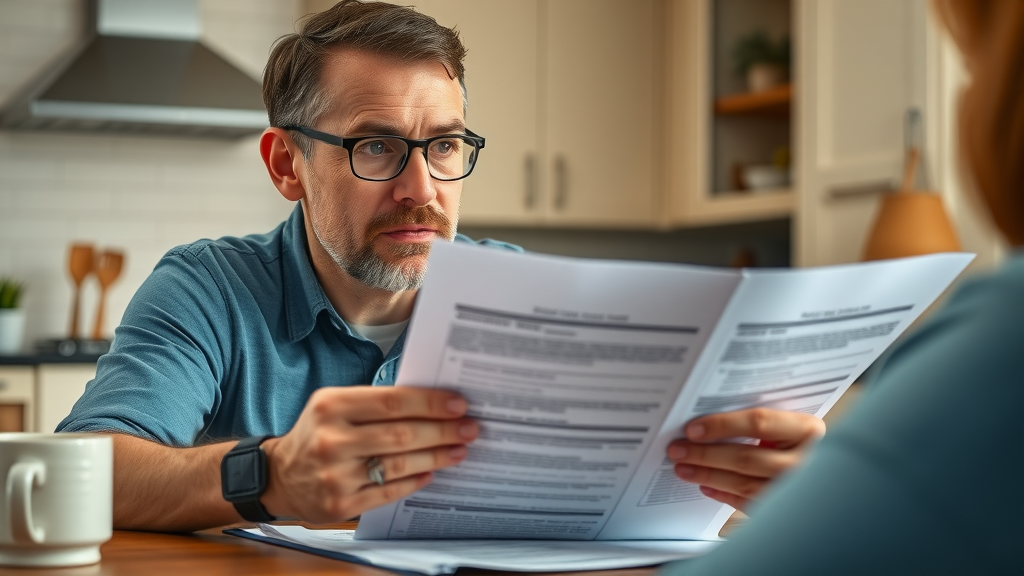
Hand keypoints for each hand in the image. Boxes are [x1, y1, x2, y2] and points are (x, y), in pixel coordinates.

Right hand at [260, 386, 477, 523]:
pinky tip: (431, 472)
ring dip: (436, 456)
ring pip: (399, 464)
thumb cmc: (317, 433)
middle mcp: (331, 440)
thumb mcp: (334, 405)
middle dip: (442, 431)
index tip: (458, 404)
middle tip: (469, 428)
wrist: (278, 475)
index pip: (391, 401)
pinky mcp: (340, 505)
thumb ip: (374, 403)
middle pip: (401, 434)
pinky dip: (414, 481)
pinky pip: (388, 492)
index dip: (429, 403)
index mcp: (331, 406)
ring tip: (459, 450)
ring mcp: (335, 475)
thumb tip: (431, 403)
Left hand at [666, 408, 824, 511]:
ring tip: (683, 468)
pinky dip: (724, 495)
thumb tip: (709, 419)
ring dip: (708, 475)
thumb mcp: (795, 425)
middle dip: (705, 453)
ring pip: (744, 484)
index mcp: (809, 430)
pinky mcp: (790, 511)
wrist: (841, 483)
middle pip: (746, 456)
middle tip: (677, 450)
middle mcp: (807, 460)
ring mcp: (799, 489)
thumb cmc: (806, 442)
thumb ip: (764, 421)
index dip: (722, 425)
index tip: (692, 429)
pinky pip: (750, 504)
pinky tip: (706, 487)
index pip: (759, 422)